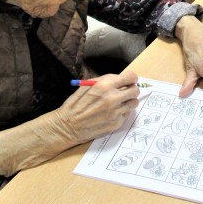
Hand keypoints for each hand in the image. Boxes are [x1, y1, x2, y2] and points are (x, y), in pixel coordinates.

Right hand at [0, 72, 140, 177]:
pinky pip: (126, 114)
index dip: (131, 78)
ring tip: (119, 103)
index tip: (129, 80)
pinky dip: (122, 113)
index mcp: (105, 85)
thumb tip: (120, 79)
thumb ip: (105, 81)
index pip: (130, 77)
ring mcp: (116, 112)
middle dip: (131, 89)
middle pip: (135, 90)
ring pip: (134, 103)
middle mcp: (113, 98)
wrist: (67, 125)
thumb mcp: (88, 85)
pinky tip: (111, 113)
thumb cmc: (76, 103)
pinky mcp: (116, 123)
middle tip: (125, 92)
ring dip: (128, 101)